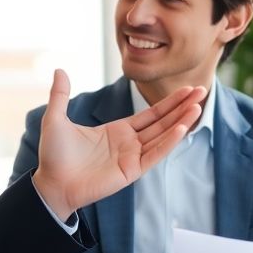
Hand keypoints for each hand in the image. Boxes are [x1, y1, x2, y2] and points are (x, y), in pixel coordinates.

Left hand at [31, 69, 206, 219]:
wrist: (50, 183)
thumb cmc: (54, 156)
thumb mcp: (56, 119)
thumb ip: (61, 95)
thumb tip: (59, 69)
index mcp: (118, 131)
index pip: (151, 113)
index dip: (170, 102)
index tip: (187, 89)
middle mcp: (129, 143)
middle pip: (163, 122)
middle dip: (182, 106)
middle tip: (202, 91)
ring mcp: (132, 157)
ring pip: (163, 136)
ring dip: (181, 121)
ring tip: (198, 106)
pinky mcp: (131, 171)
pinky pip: (154, 154)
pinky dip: (168, 142)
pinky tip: (182, 128)